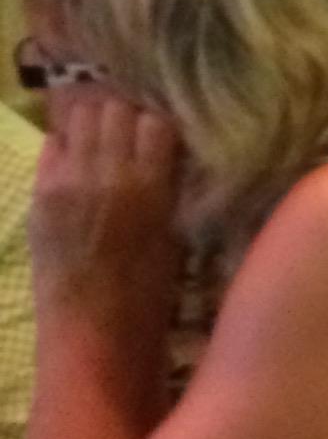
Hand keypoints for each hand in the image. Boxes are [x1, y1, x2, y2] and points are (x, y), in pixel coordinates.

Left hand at [31, 86, 182, 326]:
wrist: (93, 328)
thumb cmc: (149, 290)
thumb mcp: (176, 230)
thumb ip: (167, 183)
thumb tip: (166, 149)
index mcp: (150, 186)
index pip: (156, 121)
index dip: (160, 124)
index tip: (163, 133)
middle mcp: (106, 175)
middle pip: (115, 109)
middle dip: (126, 114)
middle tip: (132, 128)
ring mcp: (67, 181)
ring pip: (80, 117)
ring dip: (95, 121)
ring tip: (105, 136)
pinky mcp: (41, 194)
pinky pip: (54, 145)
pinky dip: (67, 144)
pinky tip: (78, 158)